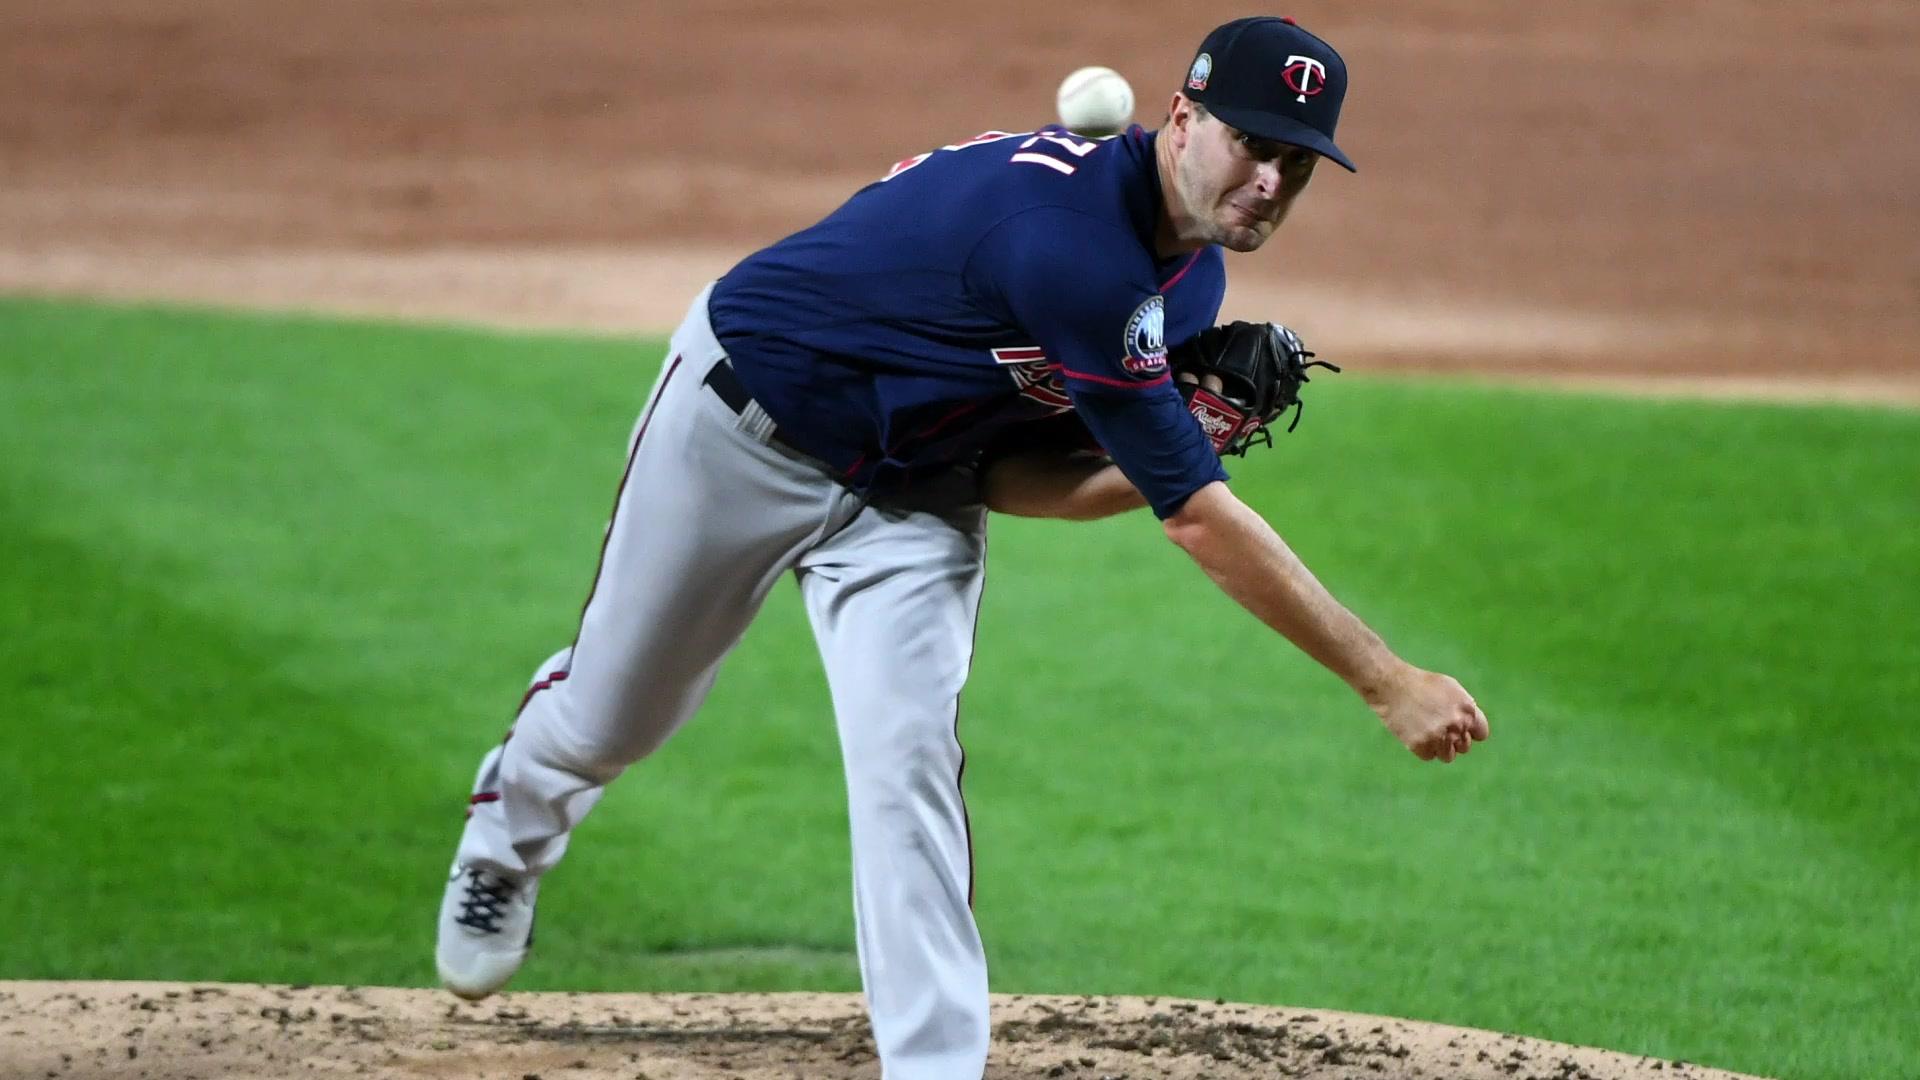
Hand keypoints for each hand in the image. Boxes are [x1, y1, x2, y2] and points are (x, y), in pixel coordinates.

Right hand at [1365, 664, 1489, 762]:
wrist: (1391, 684)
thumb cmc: (1420, 683)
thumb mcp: (1450, 687)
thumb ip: (1465, 707)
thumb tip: (1472, 724)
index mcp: (1467, 710)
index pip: (1481, 734)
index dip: (1469, 731)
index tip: (1457, 728)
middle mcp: (1456, 725)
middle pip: (1464, 746)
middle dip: (1452, 739)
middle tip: (1435, 727)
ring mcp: (1439, 737)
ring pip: (1447, 756)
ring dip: (1438, 747)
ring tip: (1424, 731)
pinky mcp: (1421, 745)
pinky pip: (1428, 756)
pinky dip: (1421, 748)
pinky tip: (1413, 732)